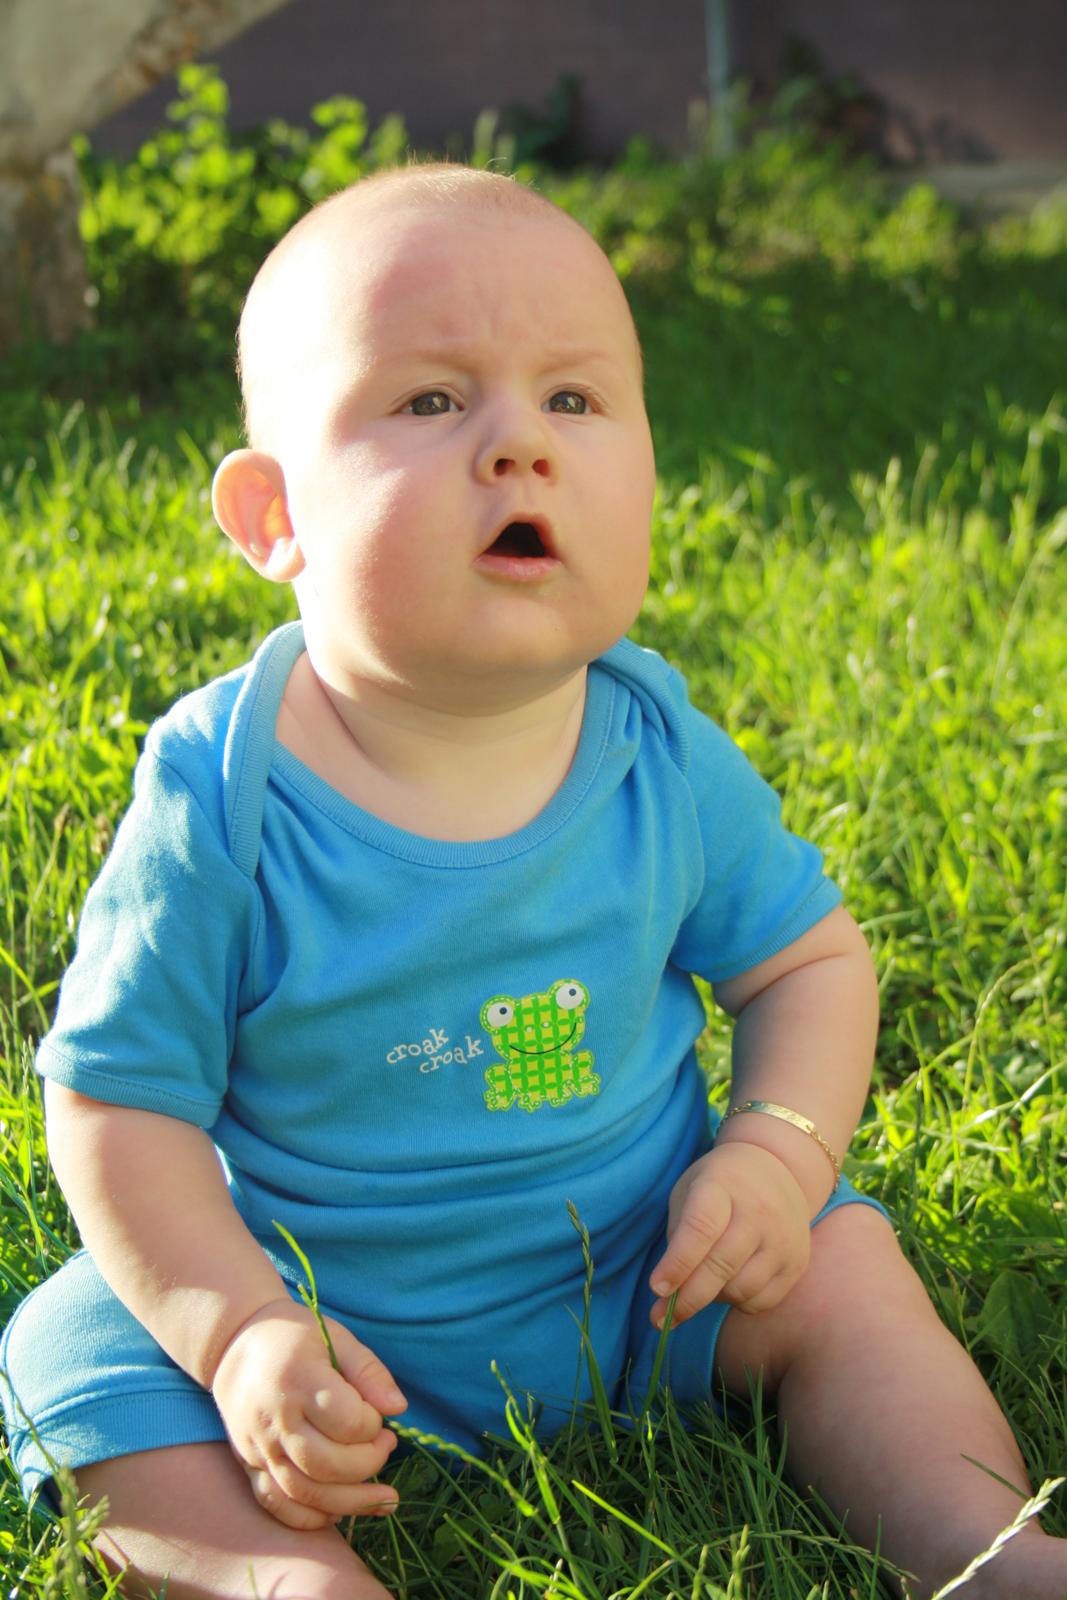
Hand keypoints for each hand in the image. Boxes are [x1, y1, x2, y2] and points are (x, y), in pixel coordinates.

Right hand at [211, 1298, 407, 1529]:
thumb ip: (370, 1372)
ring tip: (385, 1497)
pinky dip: (310, 1518)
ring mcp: (258, 1447)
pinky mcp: (248, 1464)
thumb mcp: (336, 1338)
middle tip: (387, 1445)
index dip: (373, 1424)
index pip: (347, 1422)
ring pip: (305, 1493)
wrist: (234, 1344)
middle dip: (369, 1463)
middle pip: (328, 1465)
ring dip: (351, 1502)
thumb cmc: (294, 1337)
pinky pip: (277, 1505)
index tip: (377, 1413)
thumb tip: (398, 1408)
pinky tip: (340, 1511)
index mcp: (298, 1381)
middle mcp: (274, 1420)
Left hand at [648, 1142, 810, 1327]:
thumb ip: (679, 1237)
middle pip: (721, 1266)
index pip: (701, 1228)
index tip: (656, 1289)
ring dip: (713, 1298)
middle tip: (660, 1318)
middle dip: (687, 1298)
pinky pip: (761, 1301)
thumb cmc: (720, 1185)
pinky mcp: (797, 1263)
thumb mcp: (690, 1192)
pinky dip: (738, 1301)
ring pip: (741, 1290)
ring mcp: (784, 1238)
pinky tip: (729, 1282)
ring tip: (701, 1283)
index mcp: (722, 1185)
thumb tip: (667, 1294)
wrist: (778, 1170)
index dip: (677, 1263)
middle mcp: (759, 1211)